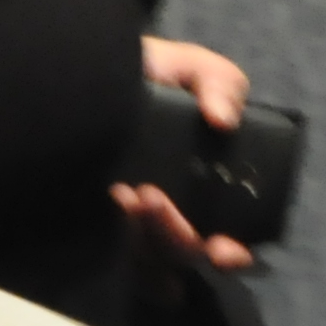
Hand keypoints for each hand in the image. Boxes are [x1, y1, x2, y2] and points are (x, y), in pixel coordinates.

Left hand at [113, 37, 260, 271]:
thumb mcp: (193, 68)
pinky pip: (109, 252)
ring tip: (125, 192)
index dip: (232, 255)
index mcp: (209, 190)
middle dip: (176, 236)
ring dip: (141, 232)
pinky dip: (115, 234)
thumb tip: (224, 120)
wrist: (93, 70)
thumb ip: (222, 83)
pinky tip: (110, 199)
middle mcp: (176, 215)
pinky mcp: (99, 226)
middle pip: (185, 254)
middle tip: (151, 197)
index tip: (223, 249)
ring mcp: (136, 225)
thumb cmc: (152, 75)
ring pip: (147, 257)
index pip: (228, 244)